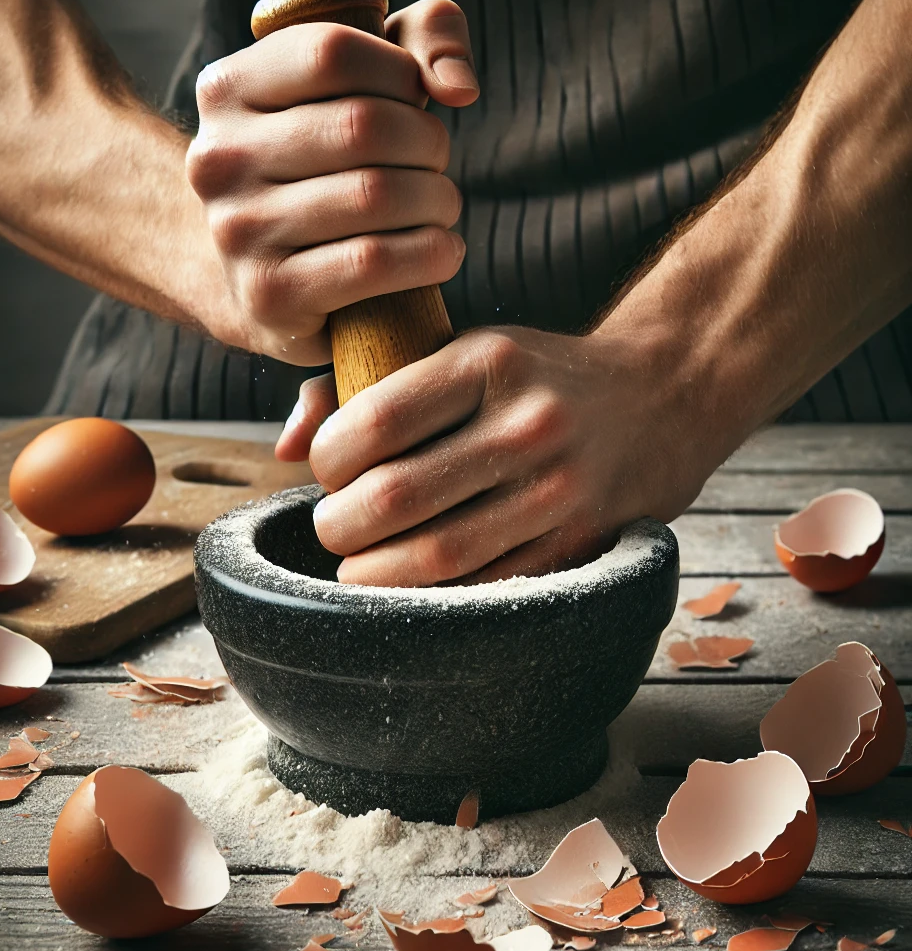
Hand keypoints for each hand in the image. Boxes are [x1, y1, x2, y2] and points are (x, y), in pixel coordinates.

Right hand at [185, 0, 477, 362]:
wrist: (256, 281)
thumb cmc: (319, 172)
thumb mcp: (353, 87)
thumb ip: (418, 40)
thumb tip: (457, 85)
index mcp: (226, 91)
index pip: (332, 53)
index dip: (400, 73)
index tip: (415, 103)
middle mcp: (219, 159)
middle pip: (364, 126)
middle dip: (428, 144)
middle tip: (436, 166)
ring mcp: (239, 232)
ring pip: (376, 196)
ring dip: (437, 201)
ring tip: (442, 209)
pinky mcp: (271, 294)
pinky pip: (374, 262)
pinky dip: (431, 254)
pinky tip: (442, 252)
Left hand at [275, 323, 729, 585]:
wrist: (663, 393)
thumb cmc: (537, 376)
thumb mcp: (465, 351)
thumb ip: (368, 384)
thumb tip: (286, 445)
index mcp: (487, 362)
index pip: (372, 424)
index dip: (326, 463)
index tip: (327, 472)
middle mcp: (526, 423)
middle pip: (392, 500)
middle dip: (337, 528)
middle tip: (334, 528)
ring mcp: (559, 488)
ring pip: (434, 558)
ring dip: (373, 576)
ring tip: (359, 565)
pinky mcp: (581, 541)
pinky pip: (484, 589)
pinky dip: (430, 599)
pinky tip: (410, 585)